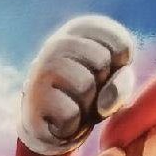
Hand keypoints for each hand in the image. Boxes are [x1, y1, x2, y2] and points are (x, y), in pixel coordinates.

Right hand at [19, 15, 134, 155]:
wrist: (49, 126)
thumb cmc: (87, 97)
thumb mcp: (113, 84)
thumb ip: (122, 83)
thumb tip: (103, 103)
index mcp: (79, 29)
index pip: (121, 45)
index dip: (119, 70)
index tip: (102, 75)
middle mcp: (57, 43)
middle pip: (102, 63)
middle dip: (101, 87)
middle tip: (84, 94)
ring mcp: (42, 69)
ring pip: (85, 87)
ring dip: (86, 106)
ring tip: (73, 106)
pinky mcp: (33, 99)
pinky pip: (70, 114)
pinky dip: (72, 125)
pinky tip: (60, 121)